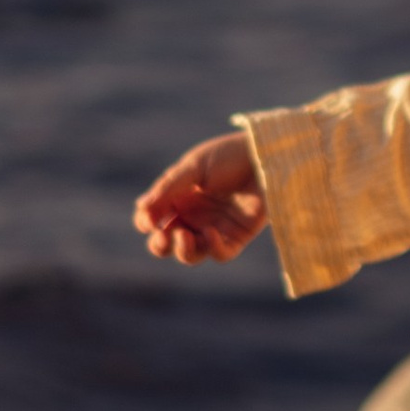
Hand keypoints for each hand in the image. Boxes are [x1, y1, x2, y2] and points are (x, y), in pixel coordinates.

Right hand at [134, 131, 270, 264]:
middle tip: (164, 235)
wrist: (268, 155)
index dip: (145, 222)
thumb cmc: (230, 156)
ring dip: (182, 251)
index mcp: (178, 197)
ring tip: (184, 236)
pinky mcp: (238, 235)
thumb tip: (141, 209)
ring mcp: (214, 227)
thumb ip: (169, 188)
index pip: (151, 219)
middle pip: (167, 243)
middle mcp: (193, 215)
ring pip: (191, 254)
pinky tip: (212, 234)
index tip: (149, 219)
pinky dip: (213, 249)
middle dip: (159, 245)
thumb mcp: (194, 167)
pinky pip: (221, 254)